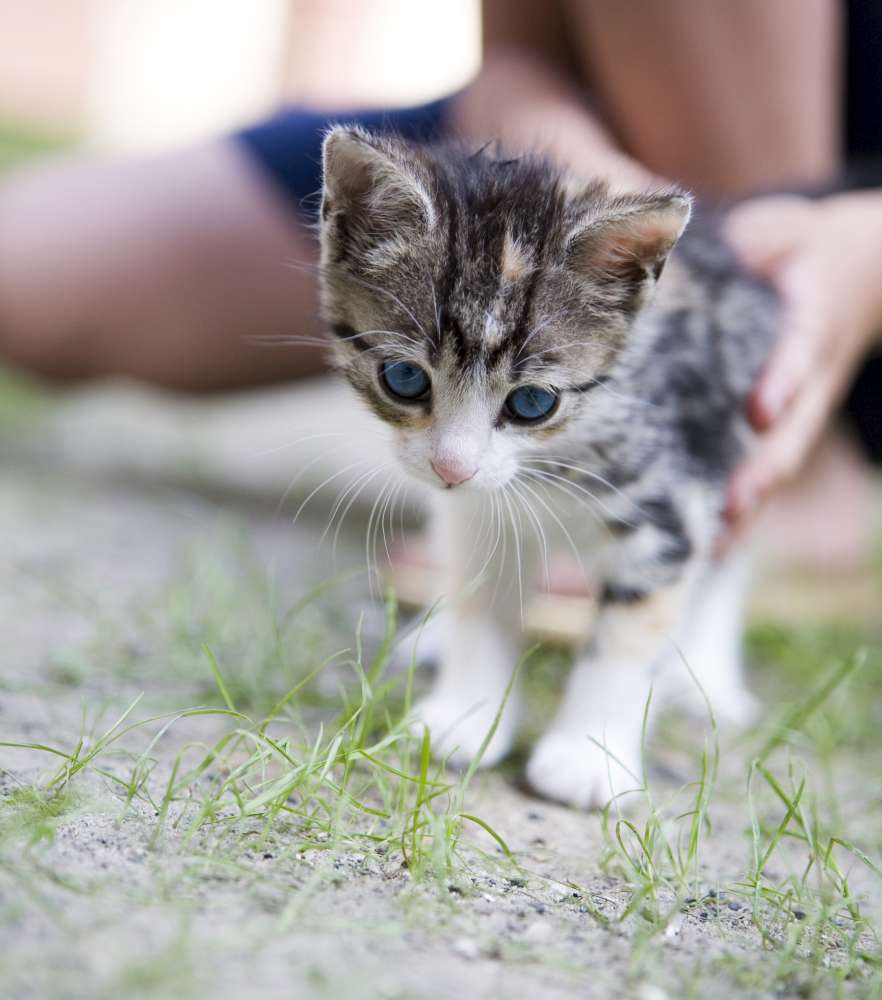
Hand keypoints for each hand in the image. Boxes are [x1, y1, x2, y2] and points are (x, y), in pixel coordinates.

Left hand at [721, 192, 881, 540]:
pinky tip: (708, 546)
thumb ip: (743, 244)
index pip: (800, 352)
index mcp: (812, 319)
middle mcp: (809, 376)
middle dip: (761, 473)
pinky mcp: (784, 425)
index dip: (783, 381)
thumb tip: (666, 241)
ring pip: (776, 464)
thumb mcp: (779, 234)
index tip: (763, 411)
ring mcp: (799, 408)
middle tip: (732, 510)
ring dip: (748, 508)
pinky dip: (740, 507)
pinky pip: (763, 468)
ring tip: (710, 551)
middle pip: (791, 432)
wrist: (856, 273)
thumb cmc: (800, 251)